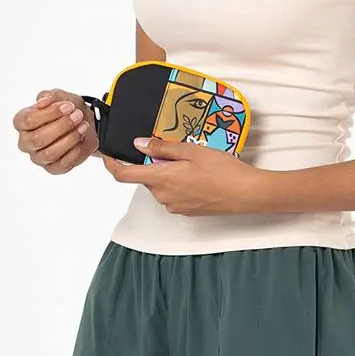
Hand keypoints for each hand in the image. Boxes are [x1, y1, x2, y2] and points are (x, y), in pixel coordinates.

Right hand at [14, 89, 95, 174]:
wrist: (84, 122)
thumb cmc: (67, 110)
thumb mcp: (61, 96)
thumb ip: (50, 96)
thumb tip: (43, 101)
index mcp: (22, 122)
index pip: (28, 120)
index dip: (50, 113)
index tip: (69, 106)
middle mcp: (26, 141)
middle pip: (38, 138)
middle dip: (62, 126)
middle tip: (78, 115)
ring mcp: (38, 157)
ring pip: (50, 153)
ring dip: (70, 138)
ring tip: (83, 126)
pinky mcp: (52, 168)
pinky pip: (62, 164)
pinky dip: (75, 151)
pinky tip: (82, 138)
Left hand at [100, 136, 268, 215]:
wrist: (246, 194)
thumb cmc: (223, 170)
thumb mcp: (192, 150)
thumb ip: (162, 147)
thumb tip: (139, 144)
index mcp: (161, 178)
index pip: (124, 175)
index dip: (112, 164)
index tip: (108, 155)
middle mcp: (163, 196)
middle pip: (145, 177)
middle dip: (151, 163)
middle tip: (171, 149)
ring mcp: (174, 205)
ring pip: (159, 185)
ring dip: (166, 173)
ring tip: (191, 162)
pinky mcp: (185, 211)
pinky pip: (171, 194)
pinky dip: (176, 183)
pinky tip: (197, 176)